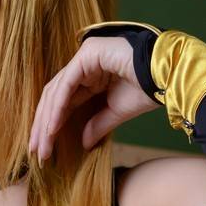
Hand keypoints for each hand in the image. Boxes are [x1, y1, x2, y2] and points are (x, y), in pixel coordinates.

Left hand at [28, 35, 159, 162]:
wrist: (169, 76)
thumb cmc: (148, 89)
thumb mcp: (116, 112)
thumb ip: (97, 125)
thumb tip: (83, 143)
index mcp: (90, 75)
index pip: (62, 101)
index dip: (50, 126)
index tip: (44, 150)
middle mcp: (84, 63)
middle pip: (54, 96)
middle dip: (43, 126)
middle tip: (37, 151)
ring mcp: (85, 56)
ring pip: (56, 90)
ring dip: (47, 120)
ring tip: (43, 145)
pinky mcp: (88, 54)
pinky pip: (67, 83)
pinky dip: (58, 107)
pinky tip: (52, 127)